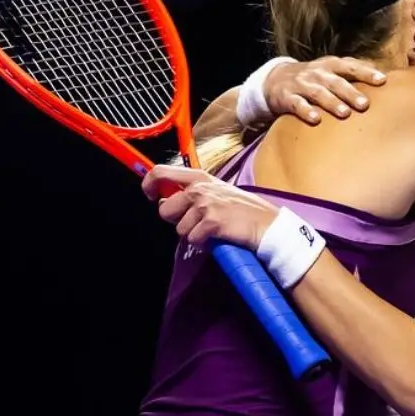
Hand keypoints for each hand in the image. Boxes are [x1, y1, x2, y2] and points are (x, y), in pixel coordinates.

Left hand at [141, 165, 279, 248]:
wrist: (266, 224)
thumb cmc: (242, 210)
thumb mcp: (216, 192)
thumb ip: (190, 193)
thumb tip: (163, 200)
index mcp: (199, 178)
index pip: (160, 172)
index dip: (148, 184)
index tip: (150, 196)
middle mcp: (199, 189)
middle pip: (164, 209)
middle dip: (174, 221)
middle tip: (194, 223)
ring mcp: (206, 205)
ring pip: (179, 229)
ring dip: (192, 234)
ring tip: (212, 230)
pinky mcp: (212, 222)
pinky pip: (193, 239)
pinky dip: (203, 243)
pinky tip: (217, 237)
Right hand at [265, 56, 385, 124]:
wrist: (275, 80)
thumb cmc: (314, 78)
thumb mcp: (332, 71)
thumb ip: (354, 73)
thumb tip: (386, 78)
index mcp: (331, 65)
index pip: (351, 66)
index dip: (366, 72)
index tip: (382, 80)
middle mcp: (317, 73)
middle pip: (336, 82)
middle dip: (350, 92)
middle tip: (365, 104)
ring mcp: (301, 84)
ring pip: (318, 93)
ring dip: (331, 102)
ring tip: (344, 113)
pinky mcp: (286, 97)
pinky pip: (297, 104)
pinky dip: (305, 111)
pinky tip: (315, 120)